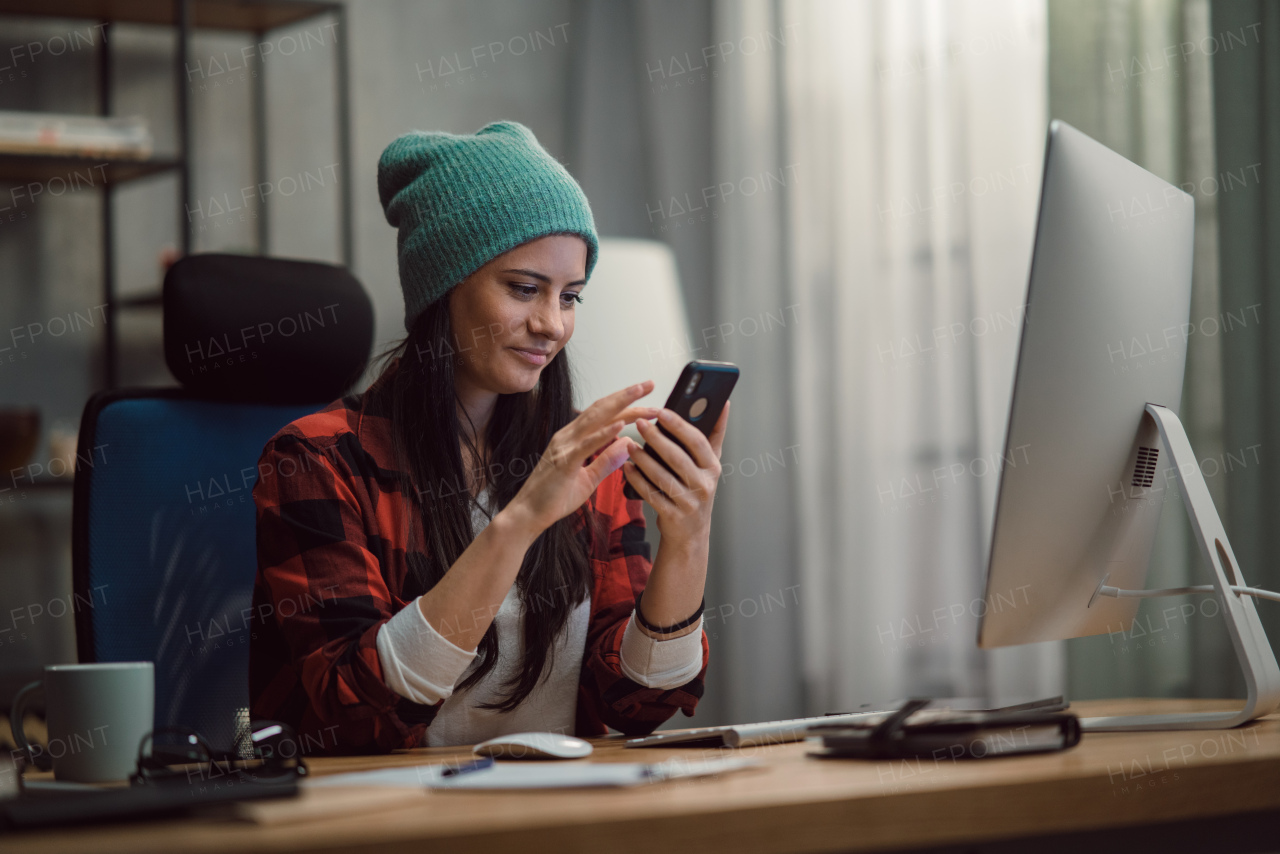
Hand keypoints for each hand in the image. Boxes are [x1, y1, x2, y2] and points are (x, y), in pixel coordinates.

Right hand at [505, 381, 658, 534]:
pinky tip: (621, 426)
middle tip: (649, 384)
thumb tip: (628, 444)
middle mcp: (568, 436)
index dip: (626, 404)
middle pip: (602, 409)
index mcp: (574, 438)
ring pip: (595, 419)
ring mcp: (565, 446)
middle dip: (627, 395)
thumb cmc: (553, 497)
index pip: (605, 415)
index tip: (648, 400)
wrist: (528, 514)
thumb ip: (607, 461)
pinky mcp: (564, 461)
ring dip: (621, 406)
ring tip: (641, 396)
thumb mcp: (589, 479)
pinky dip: (604, 434)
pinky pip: (586, 444)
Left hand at [622, 400, 729, 546]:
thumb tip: (724, 404)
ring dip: (642, 458)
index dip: (679, 425)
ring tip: (629, 444)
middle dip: (656, 438)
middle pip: (677, 457)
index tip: (661, 411)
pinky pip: (650, 494)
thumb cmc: (696, 491)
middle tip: (639, 422)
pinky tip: (627, 467)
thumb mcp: (709, 465)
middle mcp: (704, 485)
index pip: (697, 441)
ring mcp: (689, 502)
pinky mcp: (673, 516)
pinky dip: (637, 480)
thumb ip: (715, 435)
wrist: (690, 534)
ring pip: (661, 476)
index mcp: (713, 467)